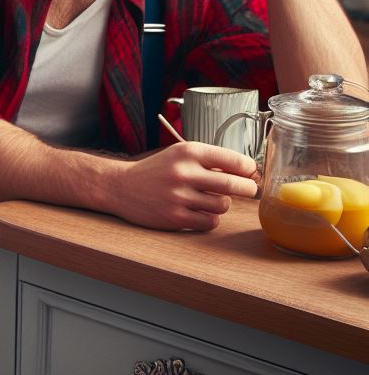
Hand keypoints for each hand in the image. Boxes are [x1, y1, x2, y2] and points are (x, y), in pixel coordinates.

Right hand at [111, 142, 258, 230]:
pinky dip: (210, 218)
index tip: (252, 172)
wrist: (121, 186)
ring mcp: (179, 196)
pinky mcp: (176, 217)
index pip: (233, 159)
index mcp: (187, 152)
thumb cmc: (156, 170)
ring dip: (223, 203)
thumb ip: (210, 161)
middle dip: (249, 188)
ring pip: (223, 205)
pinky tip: (199, 211)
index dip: (249, 168)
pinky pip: (210, 222)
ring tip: (211, 199)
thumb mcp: (179, 155)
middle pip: (234, 184)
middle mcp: (184, 172)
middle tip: (250, 189)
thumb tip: (250, 172)